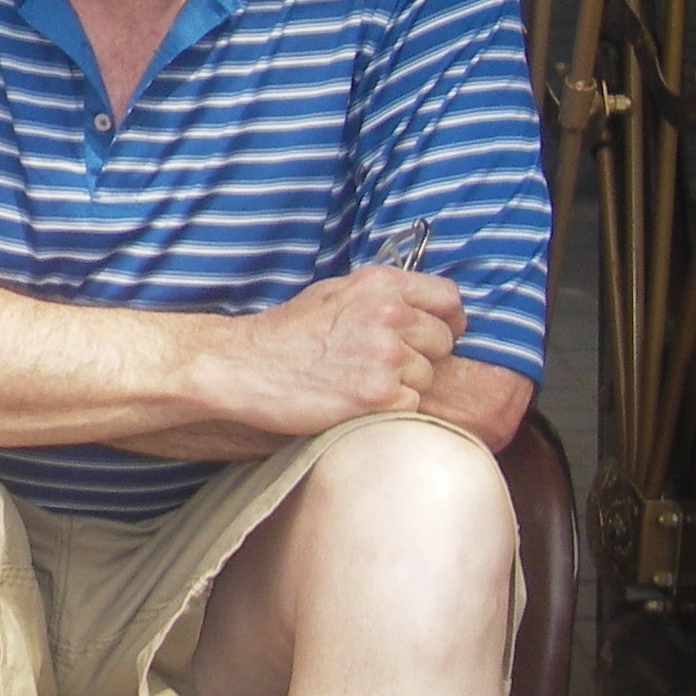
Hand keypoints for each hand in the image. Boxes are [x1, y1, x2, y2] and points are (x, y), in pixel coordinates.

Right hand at [214, 266, 464, 436]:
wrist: (246, 367)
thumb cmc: (287, 334)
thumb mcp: (334, 294)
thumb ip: (381, 297)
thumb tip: (423, 308)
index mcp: (380, 284)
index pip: (449, 298)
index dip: (447, 320)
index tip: (431, 335)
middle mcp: (389, 314)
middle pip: (443, 342)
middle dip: (420, 357)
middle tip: (379, 365)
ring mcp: (385, 354)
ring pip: (427, 378)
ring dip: (402, 386)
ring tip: (358, 382)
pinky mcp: (379, 394)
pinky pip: (411, 407)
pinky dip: (388, 410)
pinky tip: (354, 400)